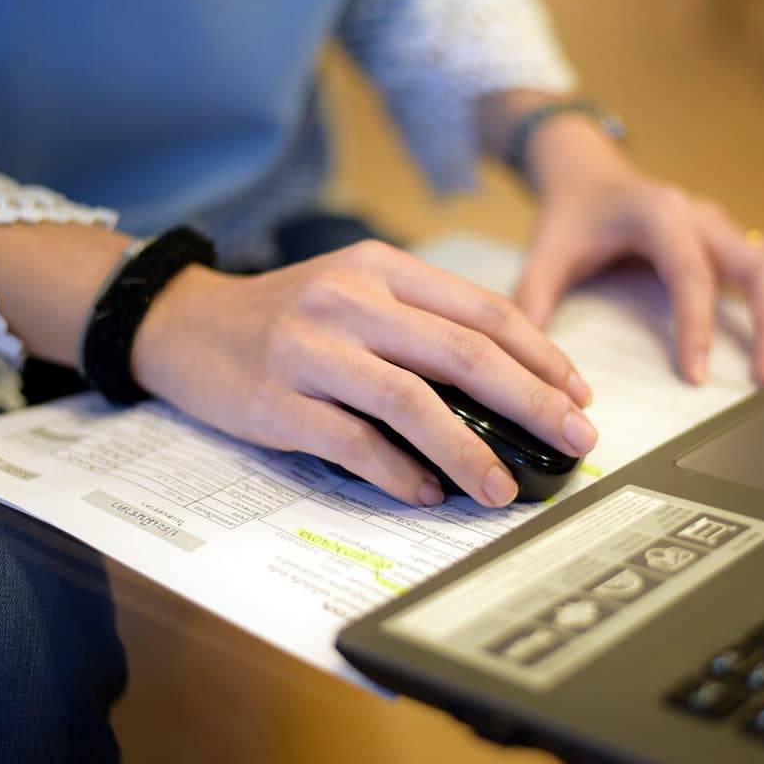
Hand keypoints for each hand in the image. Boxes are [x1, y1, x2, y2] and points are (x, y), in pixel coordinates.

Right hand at [131, 241, 596, 508]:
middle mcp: (350, 301)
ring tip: (502, 488)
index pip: (482, 311)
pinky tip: (425, 492)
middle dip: (531, 403)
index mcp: (382, 270)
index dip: (541, 356)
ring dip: (467, 450)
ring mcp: (310, 350)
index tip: (578, 396)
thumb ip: (423, 325)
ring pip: (409, 400)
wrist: (184, 324)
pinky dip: (395, 470)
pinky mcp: (275, 401)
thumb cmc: (288, 315)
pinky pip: (349, 441)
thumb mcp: (356, 293)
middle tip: (575, 442)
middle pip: (462, 353)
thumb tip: (508, 385)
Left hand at [513, 116, 763, 384]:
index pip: (689, 273)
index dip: (697, 324)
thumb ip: (535, 299)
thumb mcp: (546, 251)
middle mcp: (702, 218)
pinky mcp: (733, 241)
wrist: (587, 173)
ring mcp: (724, 228)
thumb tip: (525, 357)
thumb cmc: (572, 214)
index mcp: (658, 215)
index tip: (696, 373)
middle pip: (759, 263)